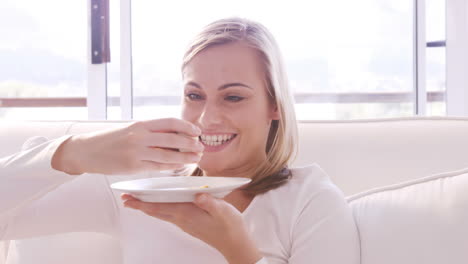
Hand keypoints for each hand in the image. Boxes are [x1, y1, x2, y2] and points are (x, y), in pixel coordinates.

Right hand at [52, 118, 203, 174]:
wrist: (86, 151)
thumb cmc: (110, 140)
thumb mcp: (131, 129)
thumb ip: (150, 132)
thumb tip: (175, 135)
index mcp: (140, 124)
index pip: (169, 122)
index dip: (186, 126)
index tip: (197, 131)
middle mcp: (139, 136)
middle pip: (173, 139)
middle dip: (190, 143)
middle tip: (201, 147)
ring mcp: (136, 152)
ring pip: (168, 155)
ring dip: (185, 157)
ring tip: (196, 158)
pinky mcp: (133, 166)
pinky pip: (157, 166)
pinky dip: (171, 166)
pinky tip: (180, 166)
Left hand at [121, 193, 262, 263]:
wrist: (235, 244)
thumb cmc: (230, 226)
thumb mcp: (223, 211)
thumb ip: (210, 203)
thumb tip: (198, 195)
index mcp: (187, 214)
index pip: (159, 207)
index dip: (142, 203)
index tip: (128, 198)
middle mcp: (182, 220)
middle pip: (156, 211)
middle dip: (140, 205)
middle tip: (125, 198)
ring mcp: (185, 223)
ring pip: (161, 214)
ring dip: (148, 207)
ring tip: (138, 201)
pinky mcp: (190, 224)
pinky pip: (169, 215)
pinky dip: (160, 209)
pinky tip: (160, 205)